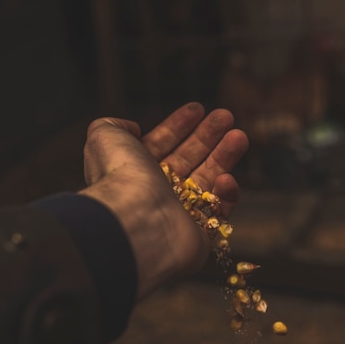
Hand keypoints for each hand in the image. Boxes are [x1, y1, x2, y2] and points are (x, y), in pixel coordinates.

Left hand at [79, 102, 247, 299]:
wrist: (136, 219)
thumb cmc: (120, 176)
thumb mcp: (105, 136)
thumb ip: (112, 125)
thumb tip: (133, 128)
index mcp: (133, 171)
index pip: (160, 144)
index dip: (178, 125)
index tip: (198, 108)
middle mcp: (154, 193)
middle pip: (187, 159)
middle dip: (208, 136)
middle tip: (226, 116)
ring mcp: (177, 215)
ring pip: (207, 181)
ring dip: (224, 157)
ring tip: (239, 136)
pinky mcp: (199, 236)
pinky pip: (218, 212)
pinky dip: (226, 194)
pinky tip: (226, 178)